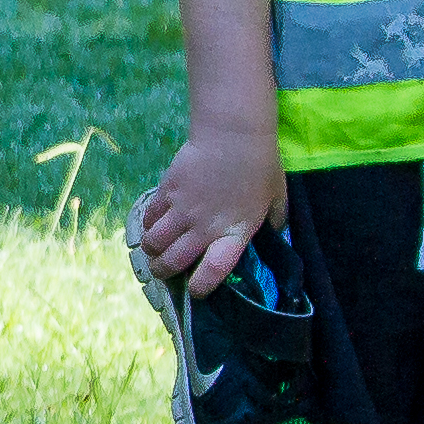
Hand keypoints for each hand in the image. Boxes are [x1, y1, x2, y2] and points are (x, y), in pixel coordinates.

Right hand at [128, 123, 282, 294]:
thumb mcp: (277, 195)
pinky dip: (147, 225)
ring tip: (153, 250)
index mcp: (234, 232)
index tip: (196, 290)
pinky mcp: (167, 191)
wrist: (233, 133)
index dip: (201, 286)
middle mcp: (205, 227)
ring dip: (151, 251)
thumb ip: (276, 218)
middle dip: (164, 272)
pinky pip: (149, 216)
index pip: (214, 270)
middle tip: (163, 272)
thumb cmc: (260, 165)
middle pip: (174, 261)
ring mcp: (183, 209)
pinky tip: (151, 224)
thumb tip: (277, 231)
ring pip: (154, 242)